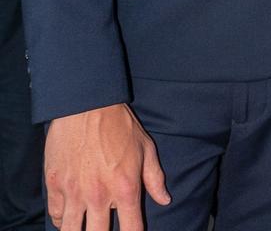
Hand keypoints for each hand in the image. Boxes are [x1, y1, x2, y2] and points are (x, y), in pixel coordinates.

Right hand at [45, 103, 169, 230]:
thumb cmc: (119, 125)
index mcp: (125, 188)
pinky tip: (70, 217)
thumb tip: (165, 200)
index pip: (132, 230)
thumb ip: (154, 178)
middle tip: (103, 227)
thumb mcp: (146, 148)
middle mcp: (99, 196)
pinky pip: (57, 217)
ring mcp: (74, 193)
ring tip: (85, 226)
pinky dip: (63, 220)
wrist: (87, 104)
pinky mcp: (55, 185)